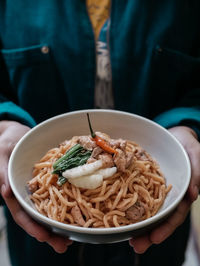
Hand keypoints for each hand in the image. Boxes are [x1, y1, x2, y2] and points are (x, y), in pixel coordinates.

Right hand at [0, 121, 72, 252]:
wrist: (17, 133)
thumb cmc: (6, 140)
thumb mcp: (2, 152)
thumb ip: (2, 171)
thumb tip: (5, 192)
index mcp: (14, 189)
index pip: (21, 213)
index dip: (32, 226)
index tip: (44, 237)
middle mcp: (26, 193)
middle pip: (36, 217)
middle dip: (49, 233)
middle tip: (64, 245)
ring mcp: (37, 189)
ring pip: (47, 210)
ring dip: (58, 225)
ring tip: (72, 238)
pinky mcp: (47, 182)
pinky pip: (56, 194)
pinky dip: (64, 206)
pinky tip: (75, 214)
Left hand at [129, 126, 199, 252]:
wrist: (174, 135)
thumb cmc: (186, 144)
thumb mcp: (195, 153)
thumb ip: (196, 171)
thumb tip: (193, 194)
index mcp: (181, 192)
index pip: (175, 213)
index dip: (166, 227)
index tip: (154, 239)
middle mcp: (167, 195)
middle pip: (159, 217)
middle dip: (148, 233)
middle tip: (136, 246)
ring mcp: (155, 190)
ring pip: (147, 210)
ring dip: (138, 224)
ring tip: (126, 238)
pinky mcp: (144, 182)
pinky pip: (136, 194)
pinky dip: (129, 204)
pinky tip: (120, 213)